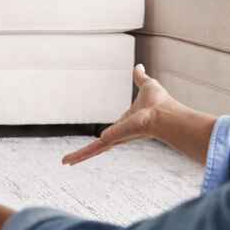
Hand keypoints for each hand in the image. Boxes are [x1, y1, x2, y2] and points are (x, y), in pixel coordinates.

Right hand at [62, 64, 178, 164]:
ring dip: (79, 156)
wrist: (164, 116)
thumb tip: (139, 66)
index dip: (105, 136)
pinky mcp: (111, 139)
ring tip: (65, 162)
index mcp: (126, 123)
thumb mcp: (147, 85)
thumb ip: (140, 78)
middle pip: (100, 145)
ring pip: (94, 149)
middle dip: (87, 152)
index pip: (112, 132)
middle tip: (74, 159)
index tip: (100, 139)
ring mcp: (115, 138)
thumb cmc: (160, 103)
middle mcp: (119, 134)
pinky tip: (69, 161)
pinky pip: (94, 148)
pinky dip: (81, 155)